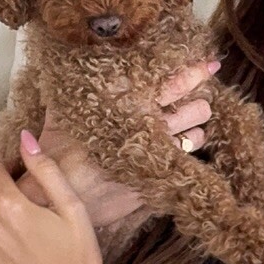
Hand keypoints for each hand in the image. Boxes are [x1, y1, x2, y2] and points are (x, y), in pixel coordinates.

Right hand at [16, 58, 219, 223]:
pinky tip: (181, 153)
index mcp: (128, 109)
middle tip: (198, 101)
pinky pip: (181, 168)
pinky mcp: (155, 184)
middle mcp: (147, 133)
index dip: (193, 74)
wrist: (54, 198)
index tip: (209, 66)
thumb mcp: (59, 116)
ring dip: (194, 132)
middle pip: (191, 111)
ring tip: (193, 128)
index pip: (171, 86)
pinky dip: (184, 159)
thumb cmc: (54, 154)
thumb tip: (67, 66)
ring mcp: (154, 160)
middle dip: (198, 105)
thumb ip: (71, 92)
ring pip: (192, 139)